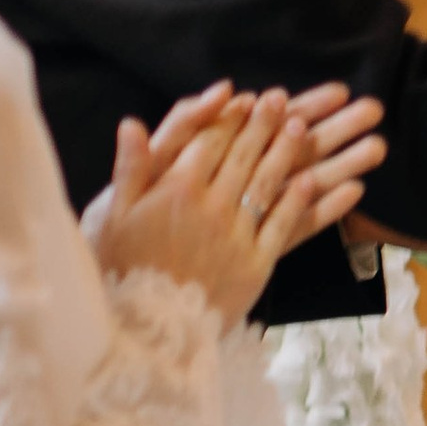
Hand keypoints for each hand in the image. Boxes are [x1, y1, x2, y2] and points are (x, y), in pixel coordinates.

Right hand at [93, 83, 382, 323]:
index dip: (229, 116)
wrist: (150, 329)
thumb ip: (131, 168)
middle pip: (242, 155)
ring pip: (266, 183)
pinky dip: (298, 200)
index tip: (246, 97)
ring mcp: (236, 234)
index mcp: (176, 190)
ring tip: (302, 127)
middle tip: (281, 100)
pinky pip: (282, 224)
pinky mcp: (256, 263)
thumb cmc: (126, 269)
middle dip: (263, 123)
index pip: (208, 141)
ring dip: (285, 152)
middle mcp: (211, 206)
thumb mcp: (116, 216)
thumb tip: (132, 124)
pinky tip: (310, 181)